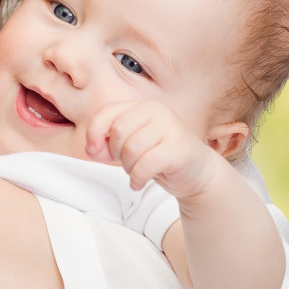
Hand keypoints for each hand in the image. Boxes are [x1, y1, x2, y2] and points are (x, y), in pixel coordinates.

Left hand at [85, 100, 215, 197]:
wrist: (196, 172)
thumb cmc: (159, 157)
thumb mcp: (129, 148)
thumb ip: (107, 146)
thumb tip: (92, 149)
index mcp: (142, 107)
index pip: (107, 112)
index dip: (94, 132)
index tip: (92, 151)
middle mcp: (157, 111)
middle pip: (118, 131)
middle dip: (116, 153)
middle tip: (127, 163)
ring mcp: (170, 128)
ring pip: (131, 148)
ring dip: (128, 167)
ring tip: (136, 172)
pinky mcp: (179, 149)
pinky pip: (146, 164)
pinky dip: (137, 178)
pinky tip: (139, 182)